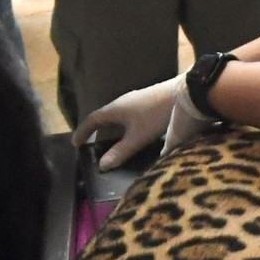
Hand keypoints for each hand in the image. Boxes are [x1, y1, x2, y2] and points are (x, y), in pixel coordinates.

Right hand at [76, 72, 208, 171]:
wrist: (184, 94)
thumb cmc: (157, 115)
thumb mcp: (138, 137)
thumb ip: (121, 152)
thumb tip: (102, 165)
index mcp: (115, 109)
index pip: (92, 120)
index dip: (83, 132)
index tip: (76, 143)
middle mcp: (122, 102)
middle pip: (104, 118)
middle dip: (97, 132)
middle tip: (93, 146)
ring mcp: (135, 101)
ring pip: (117, 117)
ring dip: (112, 130)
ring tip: (112, 144)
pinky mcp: (147, 102)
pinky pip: (128, 116)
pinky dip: (124, 127)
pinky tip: (133, 135)